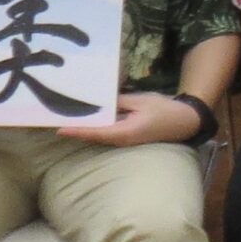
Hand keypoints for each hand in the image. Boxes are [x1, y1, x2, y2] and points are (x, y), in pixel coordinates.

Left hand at [63, 93, 200, 146]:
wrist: (184, 121)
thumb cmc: (164, 110)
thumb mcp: (140, 101)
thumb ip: (119, 102)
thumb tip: (100, 101)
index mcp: (124, 132)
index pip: (95, 133)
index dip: (77, 131)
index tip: (59, 129)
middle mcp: (121, 141)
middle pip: (93, 137)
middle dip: (76, 130)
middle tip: (56, 121)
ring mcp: (124, 141)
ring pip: (98, 137)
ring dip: (84, 130)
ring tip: (67, 120)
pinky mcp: (127, 138)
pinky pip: (106, 135)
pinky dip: (95, 128)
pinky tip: (88, 120)